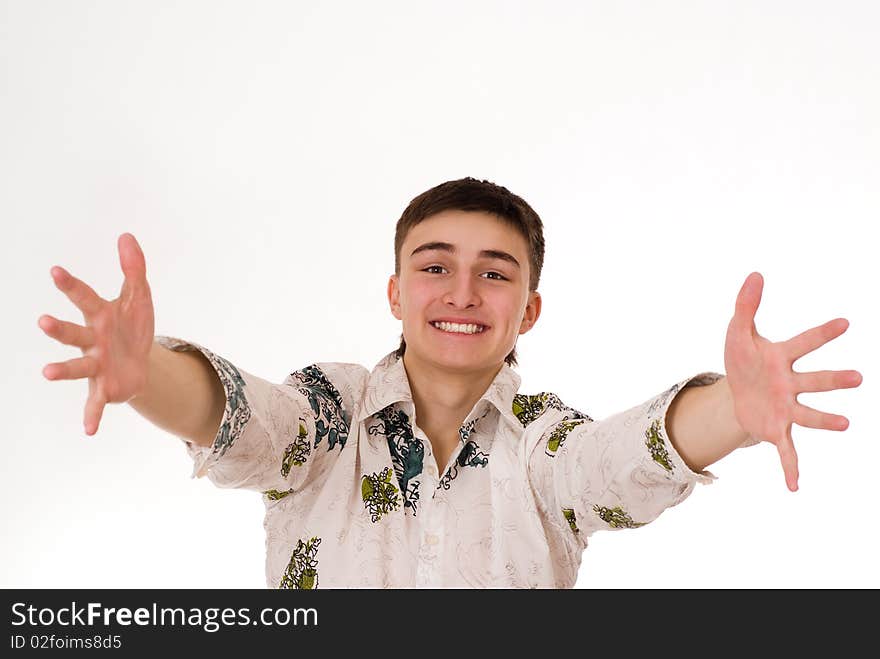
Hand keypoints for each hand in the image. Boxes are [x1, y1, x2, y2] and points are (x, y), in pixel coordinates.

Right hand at [39, 233, 154, 435]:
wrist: (140, 362)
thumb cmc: (132, 326)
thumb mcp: (139, 296)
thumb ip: (133, 267)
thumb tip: (126, 235)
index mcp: (100, 315)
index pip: (84, 297)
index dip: (71, 285)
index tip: (56, 271)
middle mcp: (92, 340)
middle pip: (73, 334)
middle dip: (59, 329)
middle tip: (43, 322)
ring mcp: (96, 365)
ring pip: (77, 368)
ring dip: (62, 370)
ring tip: (45, 372)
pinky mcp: (105, 388)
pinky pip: (96, 403)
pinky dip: (91, 416)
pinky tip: (88, 431)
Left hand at [723, 272, 861, 490]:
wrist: (735, 392)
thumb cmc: (743, 359)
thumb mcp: (737, 332)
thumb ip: (745, 305)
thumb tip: (755, 274)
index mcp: (782, 357)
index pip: (805, 342)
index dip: (823, 333)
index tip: (845, 323)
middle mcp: (791, 383)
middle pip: (815, 381)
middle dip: (834, 380)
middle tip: (856, 377)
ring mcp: (786, 408)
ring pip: (809, 415)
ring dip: (826, 420)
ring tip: (845, 424)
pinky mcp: (776, 429)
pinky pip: (786, 451)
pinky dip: (790, 468)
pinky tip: (795, 487)